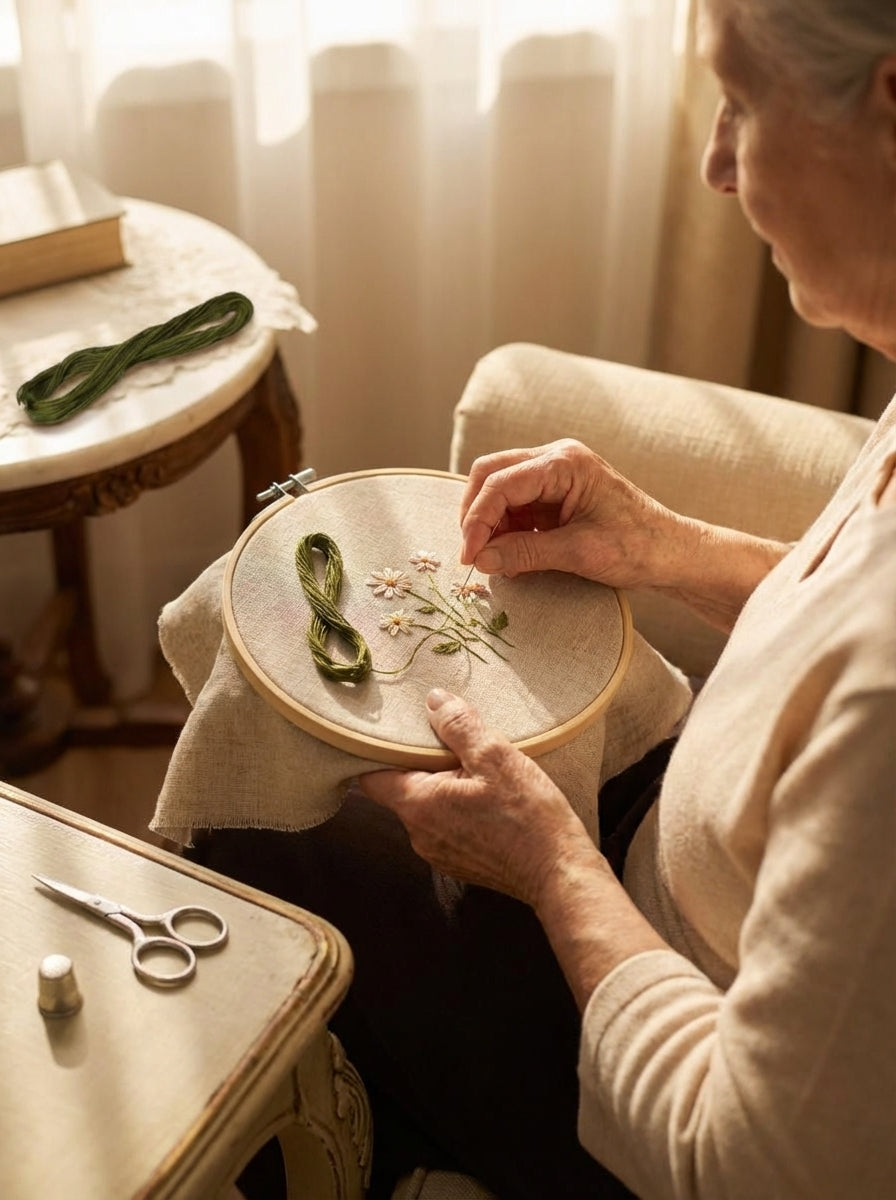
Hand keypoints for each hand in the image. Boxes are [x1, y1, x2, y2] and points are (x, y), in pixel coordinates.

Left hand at [357, 689, 596, 906]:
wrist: (559, 871)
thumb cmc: (527, 816)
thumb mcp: (495, 757)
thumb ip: (459, 726)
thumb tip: (434, 701)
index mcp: (418, 805)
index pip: (370, 777)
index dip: (376, 752)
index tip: (394, 732)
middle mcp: (418, 835)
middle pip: (400, 789)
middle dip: (420, 764)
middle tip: (450, 742)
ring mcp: (437, 853)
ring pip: (425, 807)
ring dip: (442, 787)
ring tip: (475, 770)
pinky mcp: (458, 863)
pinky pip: (444, 826)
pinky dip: (457, 808)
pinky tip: (487, 799)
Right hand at [459, 438, 680, 589]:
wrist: (672, 553)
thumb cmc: (638, 547)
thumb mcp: (579, 553)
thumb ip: (526, 553)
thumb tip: (481, 560)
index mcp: (564, 463)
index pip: (499, 483)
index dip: (477, 520)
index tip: (469, 557)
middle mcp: (556, 459)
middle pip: (491, 475)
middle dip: (477, 515)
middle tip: (474, 555)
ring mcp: (555, 475)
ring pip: (500, 490)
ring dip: (491, 525)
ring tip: (497, 561)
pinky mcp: (556, 494)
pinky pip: (517, 506)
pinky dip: (507, 531)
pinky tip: (512, 557)